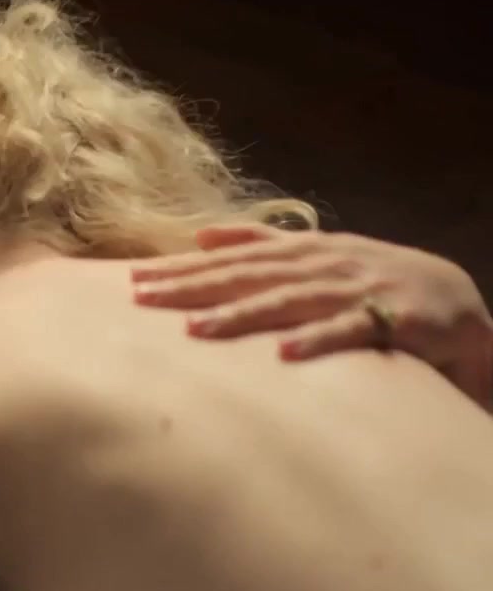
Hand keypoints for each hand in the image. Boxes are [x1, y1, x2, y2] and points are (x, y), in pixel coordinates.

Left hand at [129, 223, 492, 403]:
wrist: (458, 302)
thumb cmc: (372, 280)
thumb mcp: (315, 257)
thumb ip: (259, 243)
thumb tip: (200, 234)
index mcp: (302, 251)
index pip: (231, 258)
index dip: (182, 268)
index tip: (131, 280)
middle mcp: (324, 264)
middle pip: (248, 275)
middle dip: (193, 286)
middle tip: (142, 299)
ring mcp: (358, 289)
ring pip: (290, 302)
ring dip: (241, 315)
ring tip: (195, 330)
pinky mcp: (396, 319)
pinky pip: (351, 331)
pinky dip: (317, 341)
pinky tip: (283, 355)